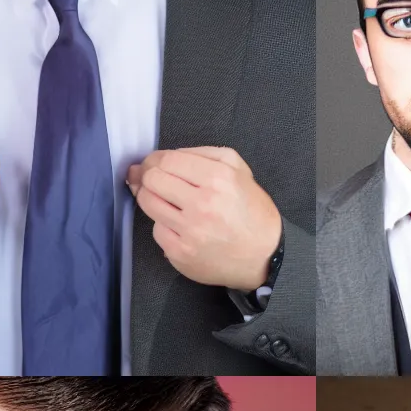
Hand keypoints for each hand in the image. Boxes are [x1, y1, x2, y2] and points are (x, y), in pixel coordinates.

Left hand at [126, 146, 282, 292]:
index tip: (151, 163)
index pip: (168, 161)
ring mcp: (190, 231)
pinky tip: (177, 225)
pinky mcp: (181, 253)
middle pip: (153, 180)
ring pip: (148, 204)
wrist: (263, 256)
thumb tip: (166, 156)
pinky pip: (156, 231)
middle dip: (147, 177)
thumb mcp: (238, 170)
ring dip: (149, 198)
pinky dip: (163, 225)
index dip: (154, 160)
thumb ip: (204, 154)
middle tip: (149, 179)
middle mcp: (203, 204)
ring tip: (161, 199)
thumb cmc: (251, 212)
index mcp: (218, 178)